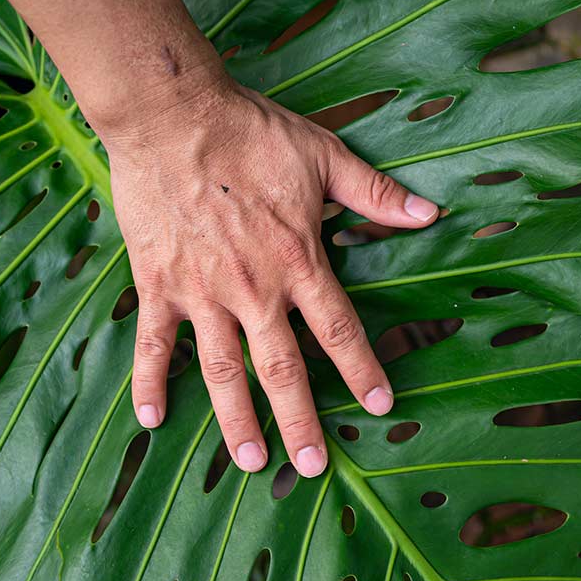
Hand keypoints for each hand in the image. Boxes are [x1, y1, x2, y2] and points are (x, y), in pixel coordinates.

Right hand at [100, 76, 438, 477]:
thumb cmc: (251, 131)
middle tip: (311, 465)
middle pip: (282, 370)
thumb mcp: (325, 156)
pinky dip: (150, 383)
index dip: (362, 371)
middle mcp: (253, 289)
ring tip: (250, 462)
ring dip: (236, 421)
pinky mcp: (157, 285)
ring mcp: (202, 292)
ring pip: (222, 371)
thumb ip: (376, 194)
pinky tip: (152, 422)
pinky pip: (153, 345)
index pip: (339, 330)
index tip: (380, 407)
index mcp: (298, 261)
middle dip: (300, 421)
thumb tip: (431, 214)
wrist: (171, 114)